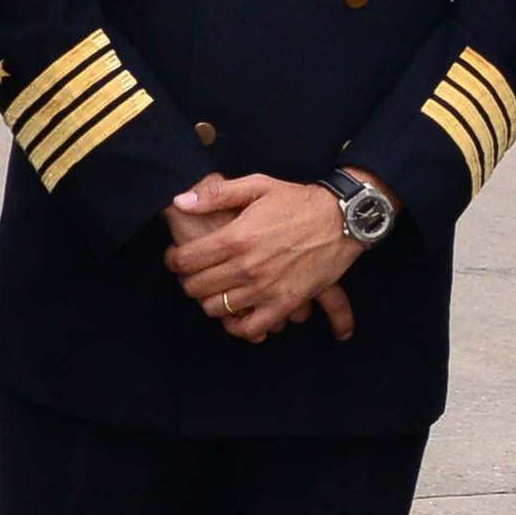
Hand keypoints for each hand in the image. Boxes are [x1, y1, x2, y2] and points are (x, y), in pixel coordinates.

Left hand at [163, 174, 363, 343]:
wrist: (341, 219)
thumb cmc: (297, 201)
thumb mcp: (257, 185)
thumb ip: (216, 194)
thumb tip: (179, 202)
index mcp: (236, 238)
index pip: (185, 261)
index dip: (174, 261)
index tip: (177, 258)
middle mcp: (247, 267)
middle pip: (196, 288)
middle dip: (189, 281)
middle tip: (195, 274)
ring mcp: (265, 289)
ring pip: (217, 309)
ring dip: (210, 301)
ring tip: (216, 289)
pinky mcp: (285, 304)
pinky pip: (250, 329)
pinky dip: (238, 326)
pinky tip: (237, 314)